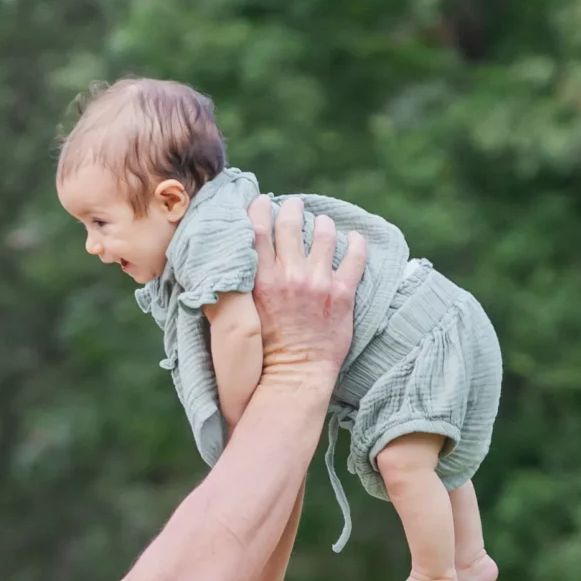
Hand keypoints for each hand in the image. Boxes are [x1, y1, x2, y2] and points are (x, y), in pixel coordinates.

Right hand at [248, 194, 363, 389]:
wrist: (293, 378)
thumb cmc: (262, 354)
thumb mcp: (241, 317)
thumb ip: (236, 289)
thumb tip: (223, 269)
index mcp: (260, 281)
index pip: (258, 230)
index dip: (259, 209)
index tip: (262, 202)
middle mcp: (289, 276)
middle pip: (290, 225)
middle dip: (292, 209)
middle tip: (293, 204)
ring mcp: (317, 283)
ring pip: (324, 235)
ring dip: (323, 224)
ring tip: (323, 222)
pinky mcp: (342, 295)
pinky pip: (355, 258)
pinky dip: (356, 244)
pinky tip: (355, 238)